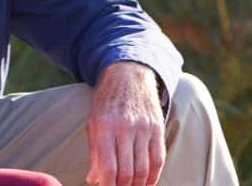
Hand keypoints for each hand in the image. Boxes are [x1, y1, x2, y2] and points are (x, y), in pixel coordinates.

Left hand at [86, 62, 164, 185]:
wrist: (128, 75)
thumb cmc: (106, 103)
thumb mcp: (93, 123)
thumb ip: (95, 152)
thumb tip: (94, 179)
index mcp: (104, 127)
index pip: (109, 168)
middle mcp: (125, 128)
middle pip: (127, 172)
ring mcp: (143, 128)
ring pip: (143, 169)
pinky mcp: (157, 128)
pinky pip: (158, 159)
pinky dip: (153, 176)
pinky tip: (147, 183)